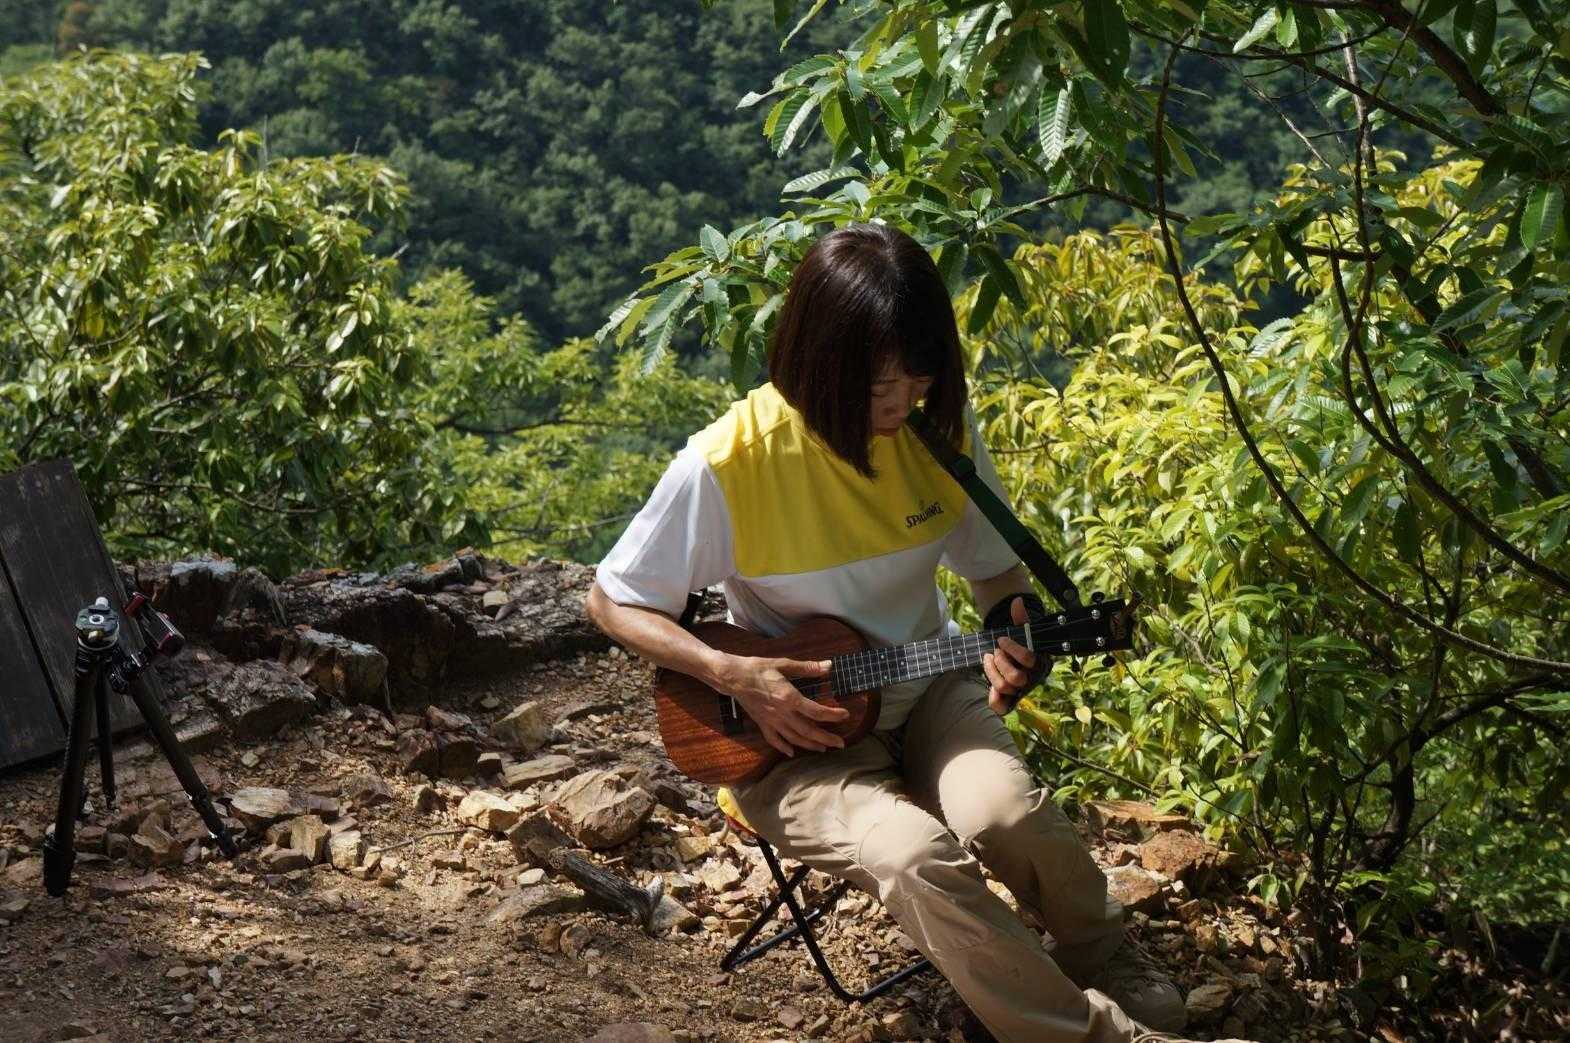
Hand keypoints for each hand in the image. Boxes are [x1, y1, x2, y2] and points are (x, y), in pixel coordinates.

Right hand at [715, 654, 848, 756]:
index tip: (845, 715)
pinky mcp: (762, 723)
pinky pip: (774, 740)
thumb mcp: (783, 664)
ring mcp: (771, 721)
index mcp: (789, 698)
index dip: (833, 715)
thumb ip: (807, 668)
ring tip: (823, 749)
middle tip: (841, 744)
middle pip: (808, 731)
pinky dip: (784, 748)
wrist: (732, 677)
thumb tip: (829, 666)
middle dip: (826, 739)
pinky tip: (792, 752)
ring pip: (794, 738)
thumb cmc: (757, 668)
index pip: (816, 712)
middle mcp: (782, 713)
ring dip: (810, 745)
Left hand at [982, 595, 1041, 715]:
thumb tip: (1016, 601)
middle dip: (1001, 662)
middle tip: (994, 651)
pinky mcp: (1009, 699)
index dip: (1012, 649)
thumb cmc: (1022, 644)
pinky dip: (994, 700)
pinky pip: (1002, 708)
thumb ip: (1020, 618)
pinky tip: (989, 688)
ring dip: (991, 672)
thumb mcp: (1023, 631)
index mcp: (1039, 663)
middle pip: (1015, 678)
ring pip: (1004, 688)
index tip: (1001, 639)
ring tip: (988, 658)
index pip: (1028, 659)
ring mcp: (1020, 691)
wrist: (1020, 658)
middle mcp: (1031, 679)